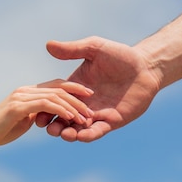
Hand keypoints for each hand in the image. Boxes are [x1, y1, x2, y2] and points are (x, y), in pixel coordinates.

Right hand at [0, 79, 93, 150]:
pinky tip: (72, 119)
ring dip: (73, 106)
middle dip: (78, 97)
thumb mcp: (20, 121)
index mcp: (27, 92)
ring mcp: (21, 97)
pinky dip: (61, 110)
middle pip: (58, 87)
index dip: (73, 89)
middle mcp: (25, 90)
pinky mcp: (18, 107)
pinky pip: (46, 104)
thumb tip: (46, 117)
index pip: (55, 85)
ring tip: (86, 117)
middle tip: (92, 109)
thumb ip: (34, 115)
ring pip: (55, 95)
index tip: (89, 97)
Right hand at [35, 37, 160, 141]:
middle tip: (48, 127)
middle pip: (63, 117)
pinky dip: (87, 135)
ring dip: (68, 133)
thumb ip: (72, 49)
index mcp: (75, 87)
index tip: (37, 112)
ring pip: (77, 128)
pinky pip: (96, 132)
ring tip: (63, 133)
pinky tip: (81, 136)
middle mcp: (83, 102)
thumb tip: (48, 45)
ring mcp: (96, 113)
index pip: (55, 100)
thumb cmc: (120, 55)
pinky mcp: (110, 121)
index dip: (45, 108)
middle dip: (54, 124)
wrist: (145, 67)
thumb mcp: (94, 48)